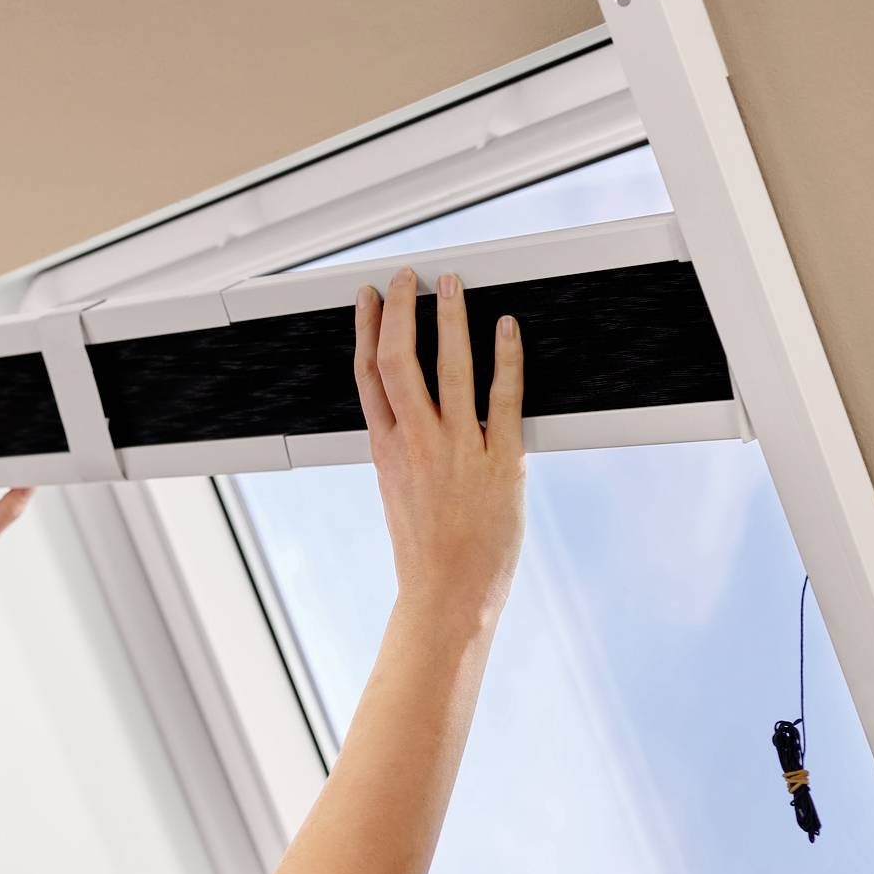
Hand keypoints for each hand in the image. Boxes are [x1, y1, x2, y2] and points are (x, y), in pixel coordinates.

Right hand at [352, 268, 525, 629]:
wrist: (448, 595)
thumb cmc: (428, 553)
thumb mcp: (399, 493)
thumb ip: (405, 450)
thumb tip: (413, 417)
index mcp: (386, 450)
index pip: (368, 375)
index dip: (366, 329)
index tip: (369, 298)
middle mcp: (416, 443)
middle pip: (398, 360)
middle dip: (401, 310)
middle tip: (408, 278)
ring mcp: (457, 449)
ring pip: (448, 367)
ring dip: (450, 319)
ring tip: (454, 285)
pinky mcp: (499, 460)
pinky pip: (503, 396)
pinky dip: (505, 356)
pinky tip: (506, 327)